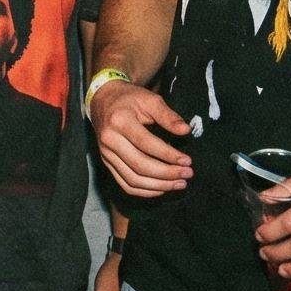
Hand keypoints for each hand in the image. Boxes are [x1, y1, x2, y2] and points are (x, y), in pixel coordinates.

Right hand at [91, 78, 192, 198]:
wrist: (102, 100)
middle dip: (167, 173)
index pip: (147, 144)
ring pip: (133, 179)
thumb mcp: (150, 100)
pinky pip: (125, 184)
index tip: (188, 161)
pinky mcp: (106, 162)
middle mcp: (109, 140)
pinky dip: (145, 191)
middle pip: (140, 165)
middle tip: (187, 174)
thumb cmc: (129, 99)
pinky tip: (161, 188)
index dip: (169, 155)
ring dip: (159, 185)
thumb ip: (168, 115)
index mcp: (120, 121)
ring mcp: (106, 153)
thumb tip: (186, 131)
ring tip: (179, 184)